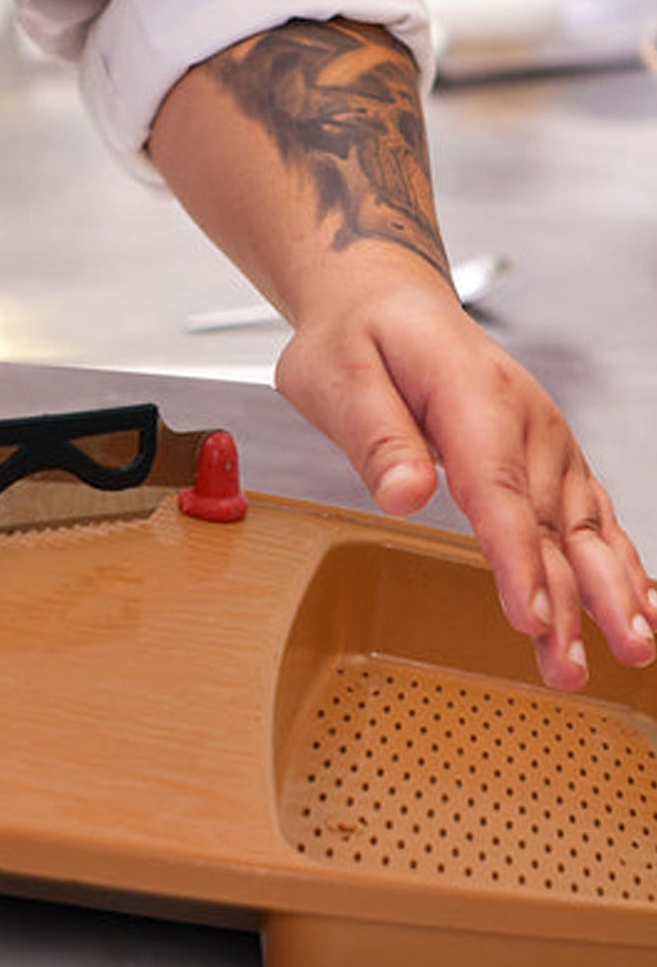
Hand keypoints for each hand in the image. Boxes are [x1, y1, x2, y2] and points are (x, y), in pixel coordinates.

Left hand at [275, 288, 656, 689]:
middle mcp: (524, 420)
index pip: (499, 492)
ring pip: (581, 527)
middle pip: (549, 523)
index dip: (518, 560)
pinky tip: (644, 608)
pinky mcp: (549, 459)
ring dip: (609, 593)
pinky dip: (621, 563)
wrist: (388, 301)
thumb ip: (376, 437)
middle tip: (581, 664)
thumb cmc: (360, 338)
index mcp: (472, 396)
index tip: (530, 617)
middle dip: (573, 600)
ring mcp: (545, 440)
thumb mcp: (339, 375)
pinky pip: (591, 516)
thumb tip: (405, 493)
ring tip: (632, 652)